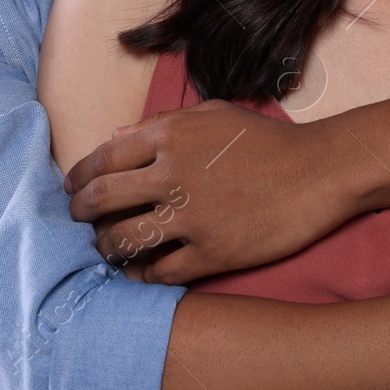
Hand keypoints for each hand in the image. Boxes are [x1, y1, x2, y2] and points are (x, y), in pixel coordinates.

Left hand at [64, 99, 353, 283]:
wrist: (318, 171)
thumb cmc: (265, 139)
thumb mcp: (212, 114)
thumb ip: (161, 122)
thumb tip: (114, 137)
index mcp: (169, 136)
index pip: (103, 158)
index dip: (79, 175)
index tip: (72, 188)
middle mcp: (173, 175)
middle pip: (102, 198)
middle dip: (80, 212)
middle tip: (77, 220)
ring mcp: (191, 216)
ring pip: (124, 240)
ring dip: (106, 247)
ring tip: (105, 249)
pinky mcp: (212, 253)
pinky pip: (161, 272)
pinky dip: (144, 275)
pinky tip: (140, 273)